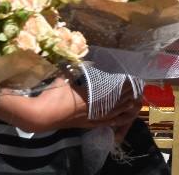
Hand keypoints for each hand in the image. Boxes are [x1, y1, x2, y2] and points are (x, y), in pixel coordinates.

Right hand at [0, 77, 141, 132]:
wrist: (40, 116)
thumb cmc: (51, 94)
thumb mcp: (64, 75)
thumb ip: (74, 67)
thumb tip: (79, 53)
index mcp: (91, 95)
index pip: (113, 89)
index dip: (124, 85)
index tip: (133, 79)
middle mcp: (94, 108)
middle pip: (116, 102)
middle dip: (128, 96)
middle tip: (138, 90)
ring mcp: (90, 118)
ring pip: (112, 115)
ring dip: (124, 109)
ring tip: (134, 105)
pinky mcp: (84, 125)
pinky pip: (103, 123)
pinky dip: (113, 121)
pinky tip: (119, 120)